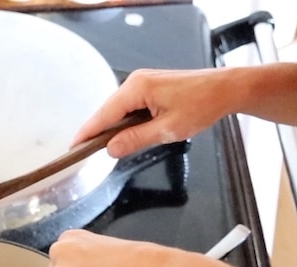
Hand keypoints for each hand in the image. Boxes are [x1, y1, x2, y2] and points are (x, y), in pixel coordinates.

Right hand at [72, 68, 233, 156]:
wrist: (223, 89)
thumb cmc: (201, 105)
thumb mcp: (167, 130)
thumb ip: (135, 139)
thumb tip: (110, 149)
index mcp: (136, 88)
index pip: (104, 115)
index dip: (88, 133)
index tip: (73, 148)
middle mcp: (134, 81)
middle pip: (108, 111)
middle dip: (98, 132)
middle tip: (85, 154)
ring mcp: (141, 82)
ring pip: (118, 110)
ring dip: (114, 128)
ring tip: (104, 148)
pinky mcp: (149, 86)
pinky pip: (129, 106)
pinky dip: (125, 121)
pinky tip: (125, 134)